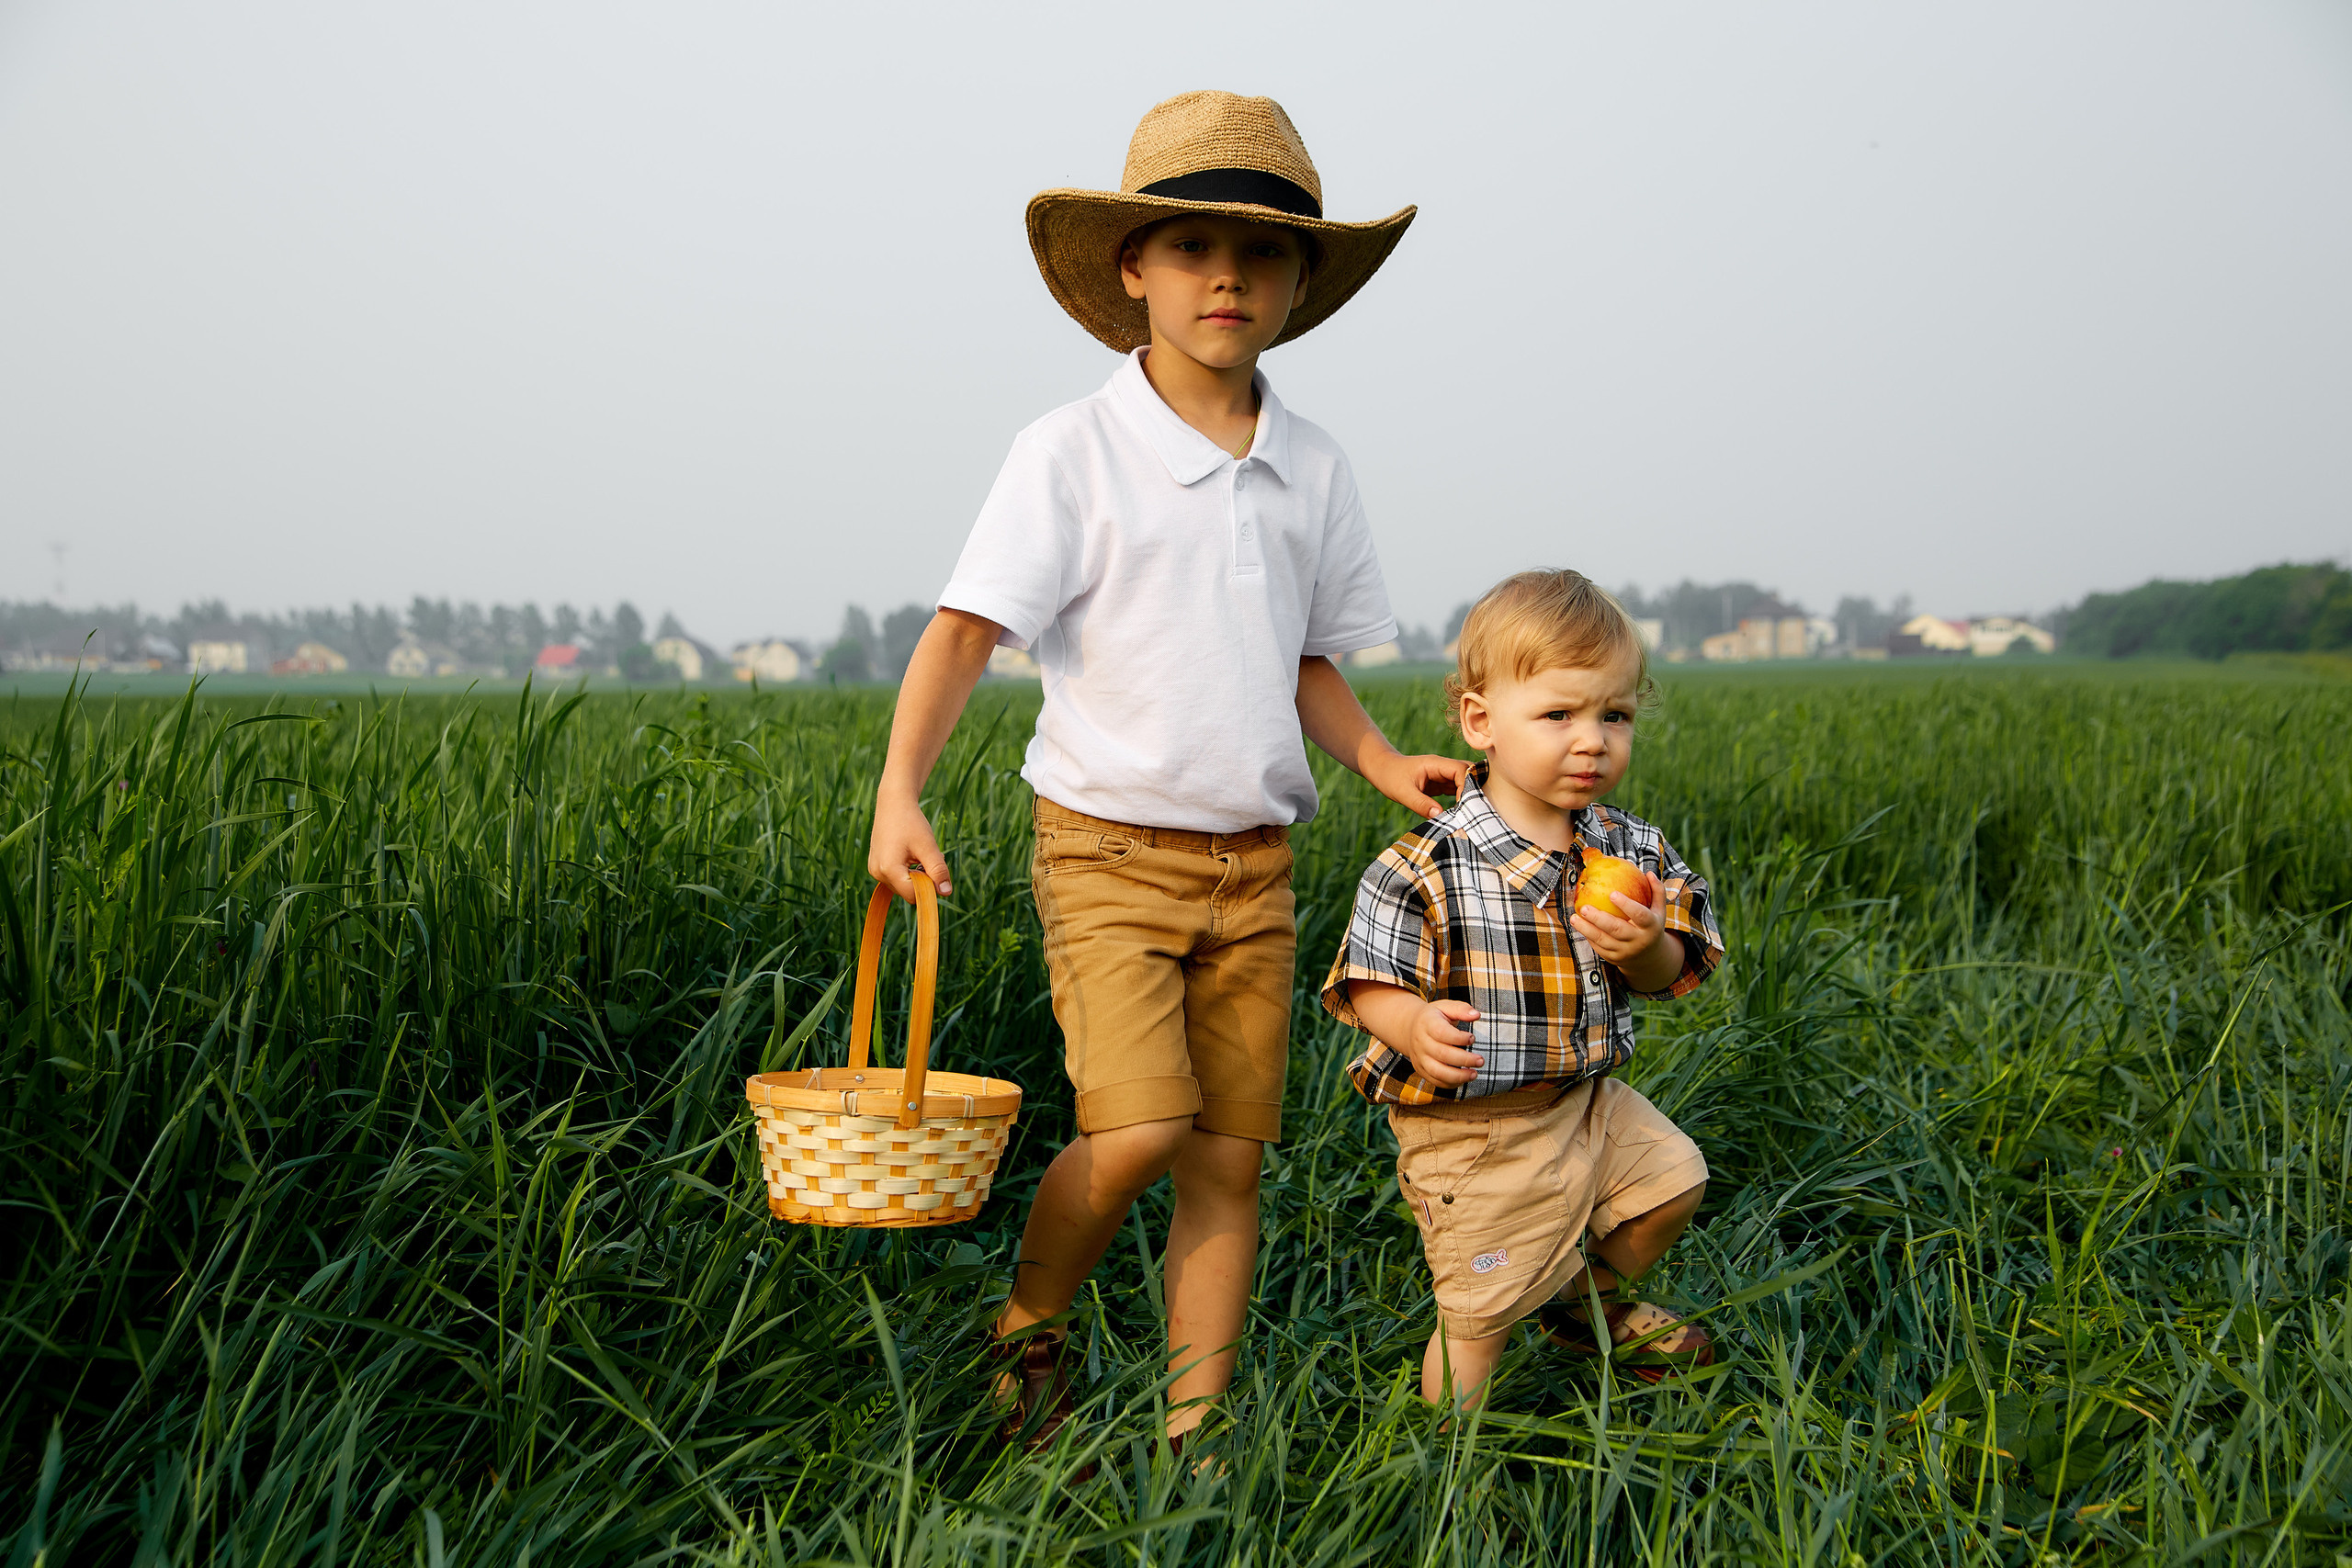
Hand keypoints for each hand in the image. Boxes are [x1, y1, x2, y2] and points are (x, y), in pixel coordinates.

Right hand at [868, 793, 952, 901]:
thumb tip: (946, 892)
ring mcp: (874, 870)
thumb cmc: (911, 822)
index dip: (929, 888)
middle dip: (923, 880)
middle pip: (908, 893)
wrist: (894, 803)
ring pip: (903, 887)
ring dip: (916, 876)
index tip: (938, 871)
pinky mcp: (875, 866)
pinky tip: (912, 855)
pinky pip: (896, 879)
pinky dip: (908, 872)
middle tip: (929, 857)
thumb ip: (938, 870)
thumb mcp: (928, 846)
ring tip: (920, 854)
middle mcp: (878, 873)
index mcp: (889, 869)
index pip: (913, 895)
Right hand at [1350, 979, 1485, 1086]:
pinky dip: (1451, 1083)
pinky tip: (1464, 1078)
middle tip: (1480, 1061)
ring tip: (1474, 1074)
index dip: (1459, 1038)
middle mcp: (1421, 1042)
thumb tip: (1476, 1015)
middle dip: (1464, 1059)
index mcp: (1427, 1024)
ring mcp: (1419, 1058)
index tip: (1472, 1038)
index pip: (1441, 1033)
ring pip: (1437, 1072)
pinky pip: (1436, 1081)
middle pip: (1442, 1054)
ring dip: (1458, 1076)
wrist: (1411, 1029)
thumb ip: (1461, 1009)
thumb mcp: (1445, 1007)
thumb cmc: (1434, 1018)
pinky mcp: (1421, 1070)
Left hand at [1363, 750, 1473, 820]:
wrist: (1380, 768)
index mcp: (1436, 764)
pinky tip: (1461, 813)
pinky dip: (1461, 800)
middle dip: (1474, 790)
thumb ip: (1421, 804)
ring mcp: (1442, 776)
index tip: (1463, 806)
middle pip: (1469, 774)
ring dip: (1468, 797)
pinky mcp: (1439, 785)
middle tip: (1473, 811)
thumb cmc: (1389, 777)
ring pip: (1465, 783)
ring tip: (1469, 814)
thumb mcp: (1403, 793)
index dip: (1467, 786)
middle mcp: (1442, 768)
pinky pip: (1456, 790)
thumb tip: (1440, 815)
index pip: (1462, 770)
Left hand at [1569, 872, 1683, 991]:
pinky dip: (1588, 937)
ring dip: (1587, 929)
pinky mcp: (1614, 958)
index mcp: (1651, 926)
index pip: (1640, 915)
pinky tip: (1579, 926)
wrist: (1650, 958)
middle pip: (1617, 930)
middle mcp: (1638, 940)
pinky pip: (1599, 948)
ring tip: (1574, 918)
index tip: (1612, 893)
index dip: (1626, 905)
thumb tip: (1649, 873)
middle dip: (1599, 919)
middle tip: (1584, 907)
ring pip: (1604, 941)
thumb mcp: (1659, 910)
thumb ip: (1657, 891)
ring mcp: (1626, 951)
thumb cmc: (1651, 926)